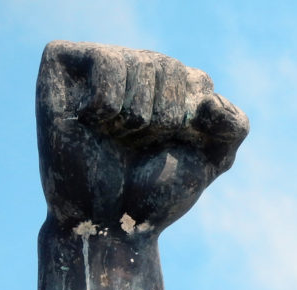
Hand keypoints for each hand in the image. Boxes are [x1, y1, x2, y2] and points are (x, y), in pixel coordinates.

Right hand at [36, 41, 248, 233]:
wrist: (109, 222)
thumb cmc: (157, 193)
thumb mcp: (211, 160)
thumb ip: (235, 126)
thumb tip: (213, 100)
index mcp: (172, 85)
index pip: (199, 81)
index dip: (188, 124)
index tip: (170, 149)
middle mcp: (136, 68)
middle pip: (169, 68)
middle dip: (161, 119)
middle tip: (137, 146)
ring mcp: (99, 64)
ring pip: (139, 64)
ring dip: (133, 118)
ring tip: (114, 137)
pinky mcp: (61, 62)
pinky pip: (105, 61)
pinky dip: (106, 104)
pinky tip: (91, 122)